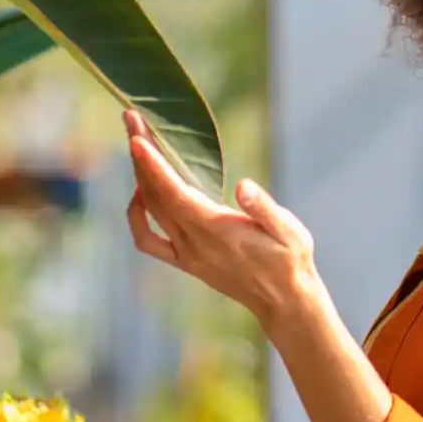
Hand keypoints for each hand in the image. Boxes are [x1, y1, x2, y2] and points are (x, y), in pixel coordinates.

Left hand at [122, 110, 322, 325]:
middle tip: (132, 120)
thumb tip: (244, 186)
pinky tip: (142, 196)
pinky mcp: (185, 261)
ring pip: (149, 211)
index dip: (153, 165)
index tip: (137, 137)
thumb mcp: (291, 232)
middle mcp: (193, 242)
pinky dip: (138, 216)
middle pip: (154, 195)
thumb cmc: (291, 260)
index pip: (174, 193)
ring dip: (138, 177)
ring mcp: (186, 253)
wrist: (284, 301)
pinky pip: (148, 240)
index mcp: (215, 230)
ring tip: (137, 146)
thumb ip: (266, 209)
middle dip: (140, 156)